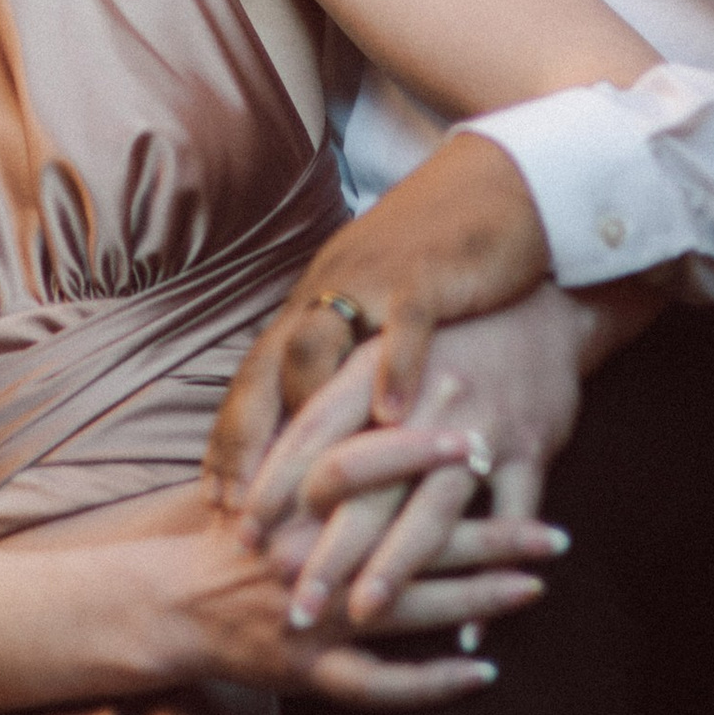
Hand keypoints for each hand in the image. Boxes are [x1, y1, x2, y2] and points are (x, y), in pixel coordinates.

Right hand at [158, 414, 554, 708]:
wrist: (168, 604)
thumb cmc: (224, 531)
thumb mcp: (260, 473)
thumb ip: (311, 435)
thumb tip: (368, 381)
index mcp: (296, 504)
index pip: (369, 466)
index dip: (427, 452)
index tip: (482, 434)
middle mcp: (309, 558)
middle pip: (411, 542)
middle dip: (489, 537)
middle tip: (556, 533)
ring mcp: (314, 619)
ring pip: (411, 610)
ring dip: (479, 601)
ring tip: (538, 588)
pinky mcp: (312, 672)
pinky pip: (382, 686)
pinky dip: (435, 684)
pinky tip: (485, 673)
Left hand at [205, 136, 551, 498]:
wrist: (496, 185)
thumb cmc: (437, 259)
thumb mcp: (373, 303)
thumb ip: (343, 355)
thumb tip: (314, 423)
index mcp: (311, 304)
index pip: (254, 382)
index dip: (232, 443)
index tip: (217, 506)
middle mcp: (328, 294)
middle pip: (274, 383)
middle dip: (256, 459)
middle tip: (251, 529)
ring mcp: (373, 286)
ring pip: (322, 363)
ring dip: (316, 438)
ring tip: (316, 498)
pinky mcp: (427, 278)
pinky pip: (402, 329)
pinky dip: (393, 372)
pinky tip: (394, 419)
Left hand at [235, 277, 665, 654]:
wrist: (544, 308)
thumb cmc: (447, 339)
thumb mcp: (383, 350)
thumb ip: (332, 399)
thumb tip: (264, 455)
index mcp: (374, 370)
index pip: (312, 431)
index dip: (275, 484)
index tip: (243, 534)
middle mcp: (422, 398)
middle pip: (365, 483)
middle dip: (326, 550)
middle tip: (295, 604)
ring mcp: (479, 424)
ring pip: (432, 505)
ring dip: (395, 566)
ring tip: (362, 614)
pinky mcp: (531, 447)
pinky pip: (511, 517)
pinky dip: (490, 573)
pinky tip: (469, 631)